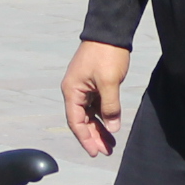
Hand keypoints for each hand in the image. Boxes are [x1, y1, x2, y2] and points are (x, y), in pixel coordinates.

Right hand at [61, 41, 130, 156]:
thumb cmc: (107, 55)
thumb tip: (111, 127)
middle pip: (82, 120)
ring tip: (110, 143)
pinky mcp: (94, 83)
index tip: (95, 153)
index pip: (76, 122)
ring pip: (90, 114)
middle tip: (106, 152)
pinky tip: (112, 125)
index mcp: (72, 91)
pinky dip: (104, 116)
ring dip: (99, 128)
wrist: (110, 31)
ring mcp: (84, 87)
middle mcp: (74, 91)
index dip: (85, 139)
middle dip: (93, 137)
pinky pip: (96, 105)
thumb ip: (110, 107)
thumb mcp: (109, 83)